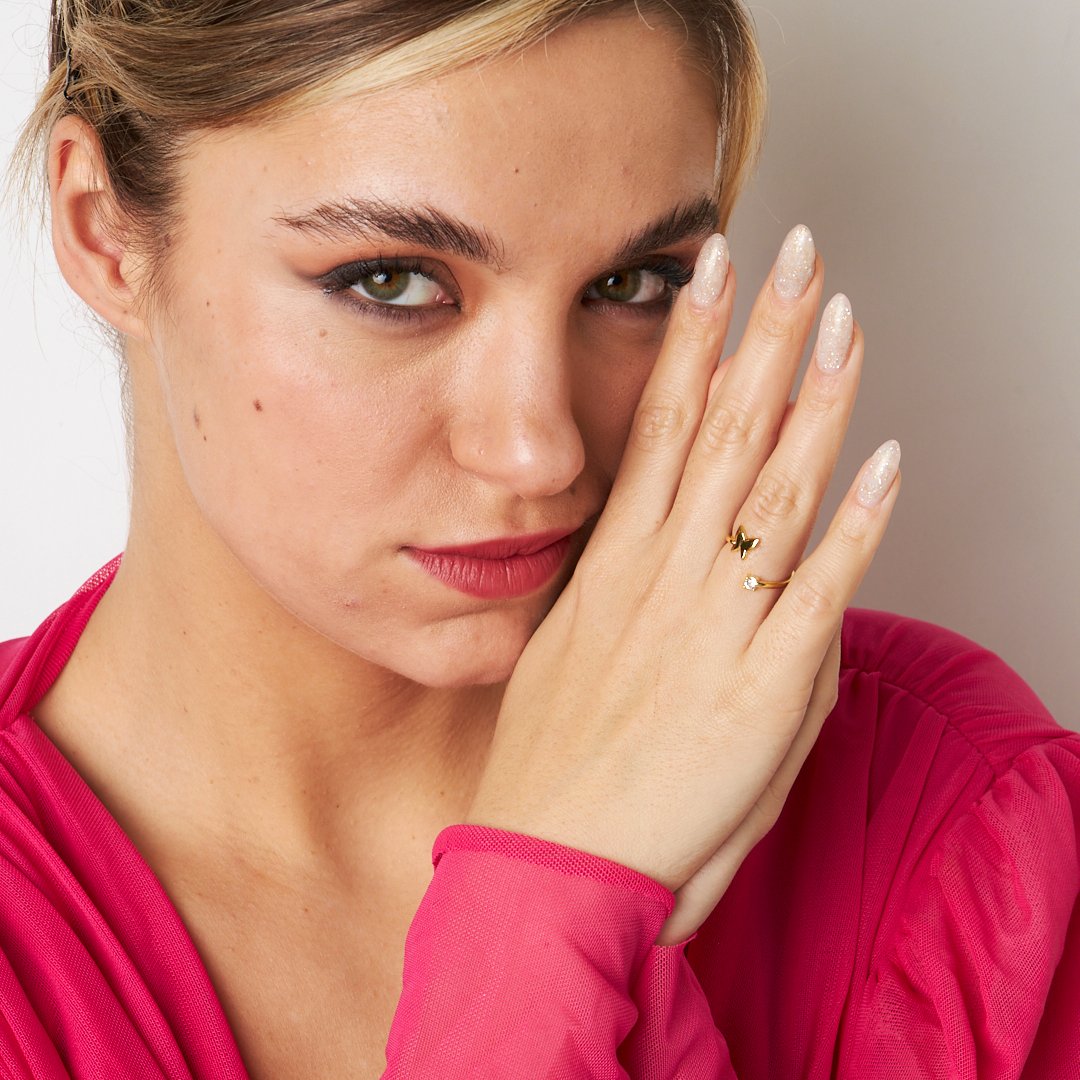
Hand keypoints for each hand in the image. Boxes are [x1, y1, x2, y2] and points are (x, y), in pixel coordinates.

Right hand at [464, 225, 899, 939]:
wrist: (552, 874)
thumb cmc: (558, 775)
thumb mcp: (577, 665)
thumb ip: (643, 601)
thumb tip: (696, 554)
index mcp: (614, 570)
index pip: (660, 430)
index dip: (692, 347)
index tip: (709, 275)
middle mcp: (661, 579)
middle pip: (721, 431)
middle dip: (762, 333)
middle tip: (792, 253)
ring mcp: (715, 627)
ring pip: (772, 486)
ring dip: (815, 396)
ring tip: (842, 317)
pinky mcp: (768, 687)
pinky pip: (822, 588)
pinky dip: (858, 522)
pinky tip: (887, 457)